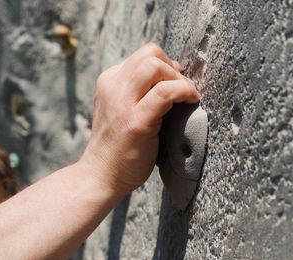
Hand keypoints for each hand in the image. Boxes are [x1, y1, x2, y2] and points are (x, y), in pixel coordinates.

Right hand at [81, 43, 199, 194]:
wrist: (101, 174)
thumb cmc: (118, 145)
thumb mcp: (121, 108)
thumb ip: (138, 90)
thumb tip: (171, 76)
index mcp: (110, 81)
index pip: (144, 55)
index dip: (166, 65)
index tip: (175, 82)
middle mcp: (113, 86)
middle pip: (151, 53)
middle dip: (173, 67)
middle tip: (182, 88)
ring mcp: (122, 102)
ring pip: (155, 65)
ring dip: (179, 78)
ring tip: (187, 95)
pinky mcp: (135, 121)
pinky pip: (164, 92)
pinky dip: (184, 91)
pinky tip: (191, 100)